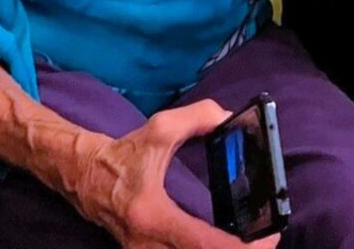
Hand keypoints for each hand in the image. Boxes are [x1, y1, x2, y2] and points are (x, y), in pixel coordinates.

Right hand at [67, 99, 278, 248]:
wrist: (85, 175)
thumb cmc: (125, 152)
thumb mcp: (161, 127)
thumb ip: (199, 117)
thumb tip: (230, 120)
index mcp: (153, 216)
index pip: (203, 244)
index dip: (241, 248)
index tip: (267, 239)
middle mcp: (146, 245)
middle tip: (267, 241)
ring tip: (251, 244)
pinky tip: (223, 246)